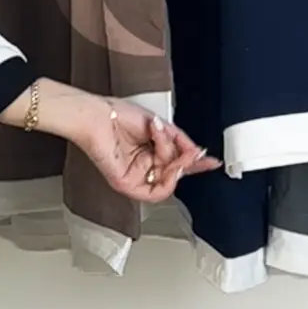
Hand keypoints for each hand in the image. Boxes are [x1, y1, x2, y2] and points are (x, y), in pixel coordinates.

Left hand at [82, 97, 220, 203]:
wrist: (96, 115)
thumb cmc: (116, 114)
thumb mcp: (157, 125)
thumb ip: (179, 140)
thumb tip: (197, 153)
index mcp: (149, 151)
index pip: (176, 161)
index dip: (195, 163)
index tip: (211, 161)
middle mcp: (143, 165)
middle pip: (176, 172)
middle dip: (185, 158)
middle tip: (188, 149)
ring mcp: (135, 176)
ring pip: (168, 181)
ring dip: (174, 163)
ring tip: (166, 144)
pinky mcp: (126, 184)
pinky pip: (154, 194)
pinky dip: (167, 180)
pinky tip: (167, 163)